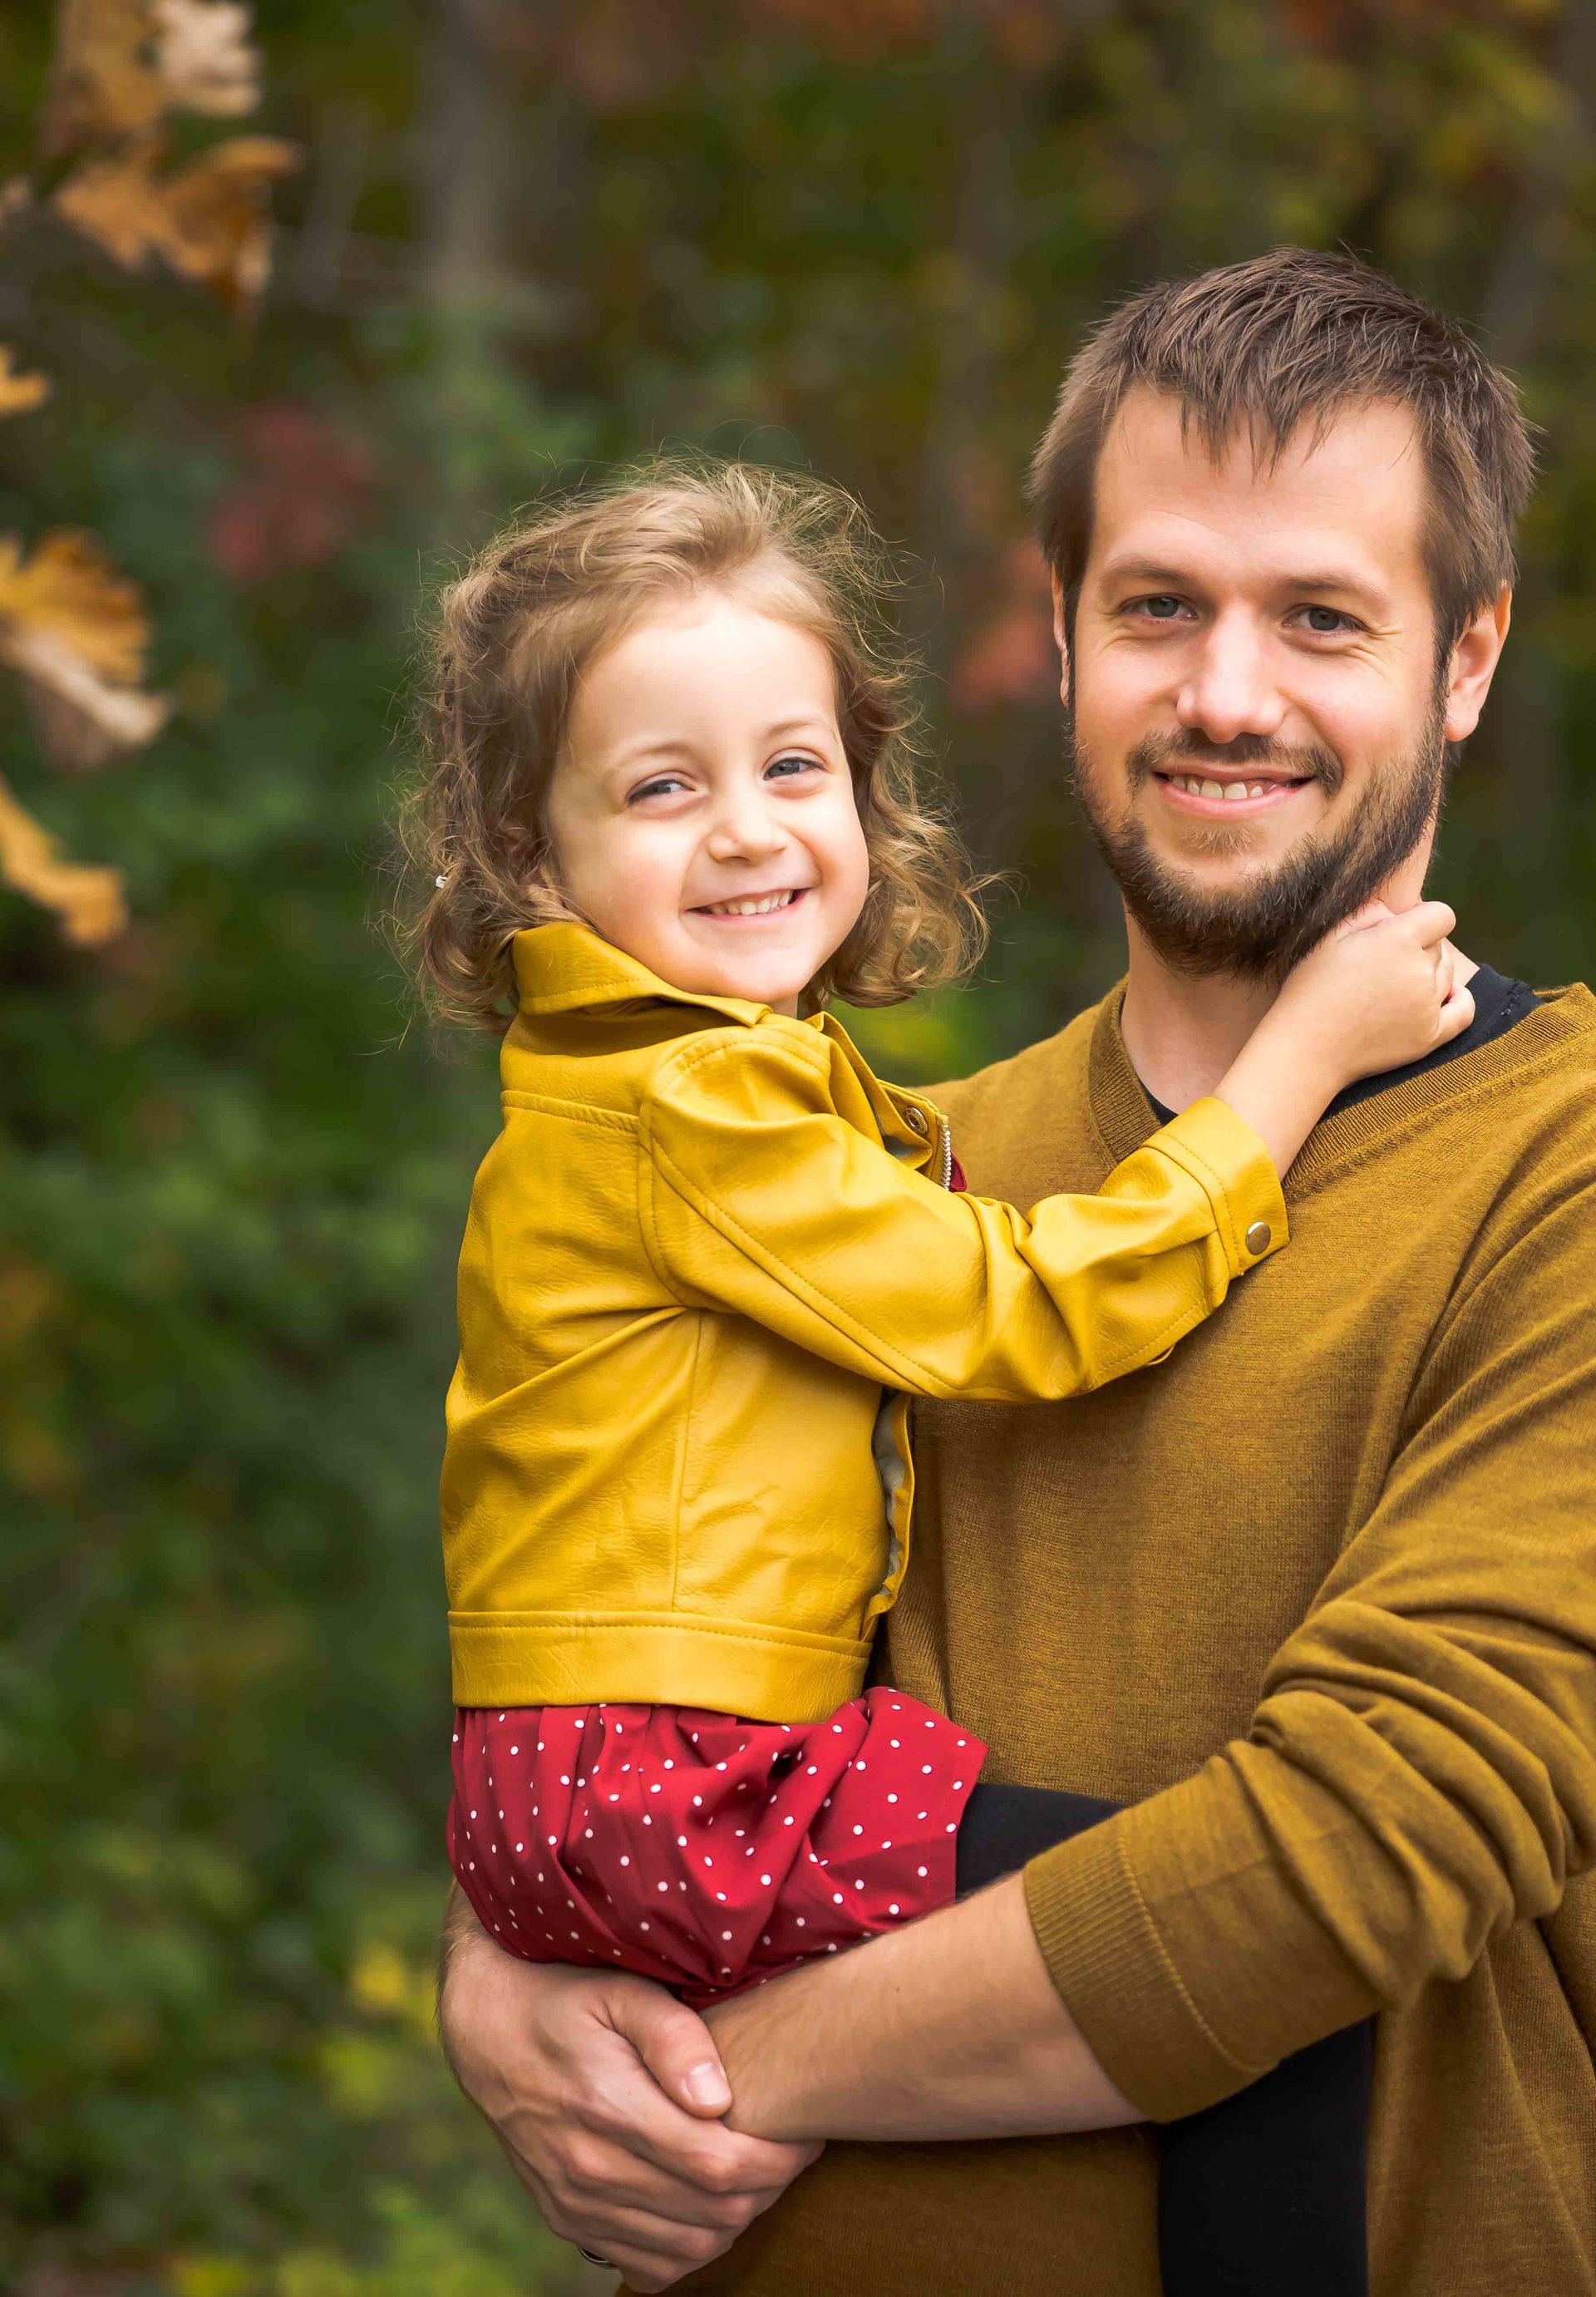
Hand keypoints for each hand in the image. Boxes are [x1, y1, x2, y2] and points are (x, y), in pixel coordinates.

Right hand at [438, 1895, 820, 2291]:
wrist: (486, 2027)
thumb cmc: (564, 1995)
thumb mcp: (619, 1989)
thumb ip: (673, 2036)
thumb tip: (718, 2097)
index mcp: (609, 2109)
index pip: (720, 2165)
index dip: (780, 2160)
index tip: (808, 2133)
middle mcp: (590, 2169)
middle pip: (713, 2213)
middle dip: (770, 2186)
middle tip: (789, 2148)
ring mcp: (576, 2203)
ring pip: (688, 2247)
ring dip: (736, 2219)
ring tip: (754, 2171)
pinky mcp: (567, 2220)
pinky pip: (648, 2264)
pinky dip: (691, 2246)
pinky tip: (705, 2204)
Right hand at [1269, 898, 1473, 1090]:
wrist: (1306, 1047)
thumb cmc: (1311, 989)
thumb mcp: (1330, 937)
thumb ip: (1369, 915)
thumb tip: (1397, 914)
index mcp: (1397, 941)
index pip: (1441, 915)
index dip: (1424, 918)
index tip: (1403, 929)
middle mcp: (1419, 971)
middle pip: (1440, 947)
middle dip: (1418, 948)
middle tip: (1383, 965)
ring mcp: (1428, 1006)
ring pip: (1447, 974)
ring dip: (1429, 972)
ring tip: (1394, 984)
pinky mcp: (1430, 1037)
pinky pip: (1464, 1011)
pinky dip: (1459, 998)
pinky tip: (1446, 995)